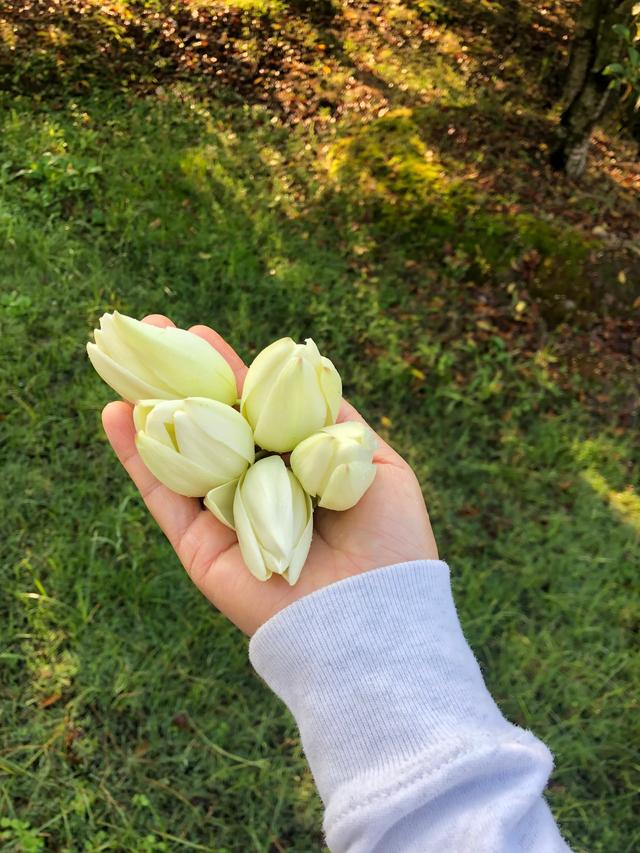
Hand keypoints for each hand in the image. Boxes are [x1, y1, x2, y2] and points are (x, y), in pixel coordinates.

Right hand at [102, 316, 437, 634]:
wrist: (373, 612)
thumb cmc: (388, 538)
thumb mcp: (375, 463)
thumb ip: (336, 422)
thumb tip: (309, 371)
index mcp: (295, 464)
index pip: (252, 409)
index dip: (225, 371)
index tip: (199, 333)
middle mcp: (255, 486)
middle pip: (208, 424)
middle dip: (178, 379)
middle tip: (150, 332)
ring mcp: (222, 515)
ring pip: (178, 452)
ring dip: (146, 406)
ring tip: (119, 360)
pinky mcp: (198, 548)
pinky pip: (162, 496)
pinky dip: (134, 457)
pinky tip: (112, 414)